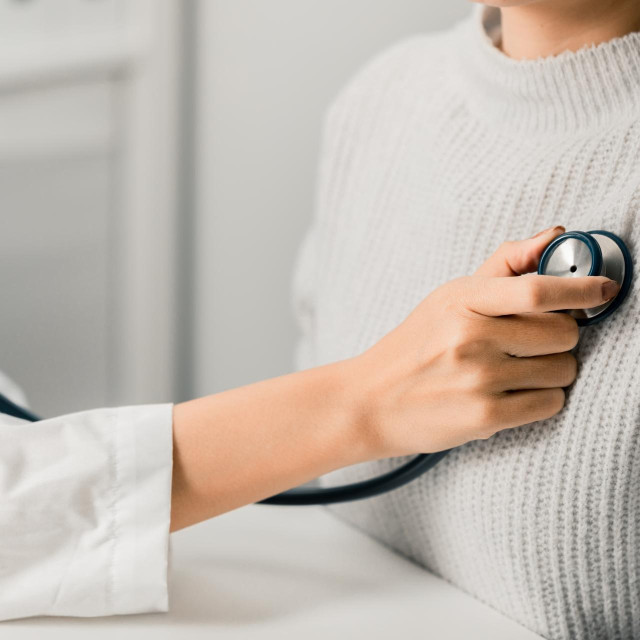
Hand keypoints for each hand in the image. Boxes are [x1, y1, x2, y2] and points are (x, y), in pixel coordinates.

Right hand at [350, 226, 620, 457]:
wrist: (371, 400)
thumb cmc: (414, 346)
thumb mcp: (447, 298)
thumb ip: (504, 266)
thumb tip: (555, 236)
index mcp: (462, 300)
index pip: (539, 289)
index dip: (582, 288)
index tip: (604, 289)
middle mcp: (470, 337)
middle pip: (563, 333)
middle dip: (561, 338)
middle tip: (535, 342)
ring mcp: (478, 379)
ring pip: (562, 370)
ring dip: (551, 370)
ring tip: (516, 370)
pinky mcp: (484, 417)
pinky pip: (550, 403)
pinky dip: (541, 398)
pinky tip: (511, 394)